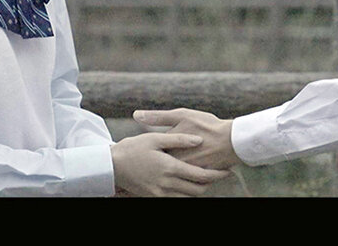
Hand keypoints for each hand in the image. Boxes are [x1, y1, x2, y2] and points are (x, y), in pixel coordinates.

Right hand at [110, 131, 229, 196]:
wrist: (110, 166)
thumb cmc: (132, 148)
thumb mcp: (155, 138)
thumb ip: (179, 139)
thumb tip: (199, 140)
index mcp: (169, 168)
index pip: (201, 176)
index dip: (216, 174)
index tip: (227, 170)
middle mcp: (166, 184)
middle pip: (198, 190)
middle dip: (211, 183)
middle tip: (221, 174)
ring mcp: (160, 193)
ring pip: (188, 197)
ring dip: (200, 189)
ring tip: (207, 178)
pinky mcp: (153, 197)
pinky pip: (176, 199)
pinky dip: (186, 193)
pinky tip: (189, 183)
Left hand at [133, 108, 241, 169]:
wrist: (232, 140)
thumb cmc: (207, 125)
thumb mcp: (182, 116)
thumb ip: (158, 117)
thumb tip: (135, 114)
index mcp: (168, 148)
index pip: (151, 153)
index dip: (149, 151)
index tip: (148, 149)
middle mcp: (175, 163)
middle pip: (159, 166)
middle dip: (157, 164)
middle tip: (158, 159)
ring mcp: (186, 173)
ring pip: (172, 176)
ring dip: (169, 172)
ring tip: (175, 164)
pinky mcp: (197, 179)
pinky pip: (186, 182)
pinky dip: (183, 178)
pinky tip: (184, 172)